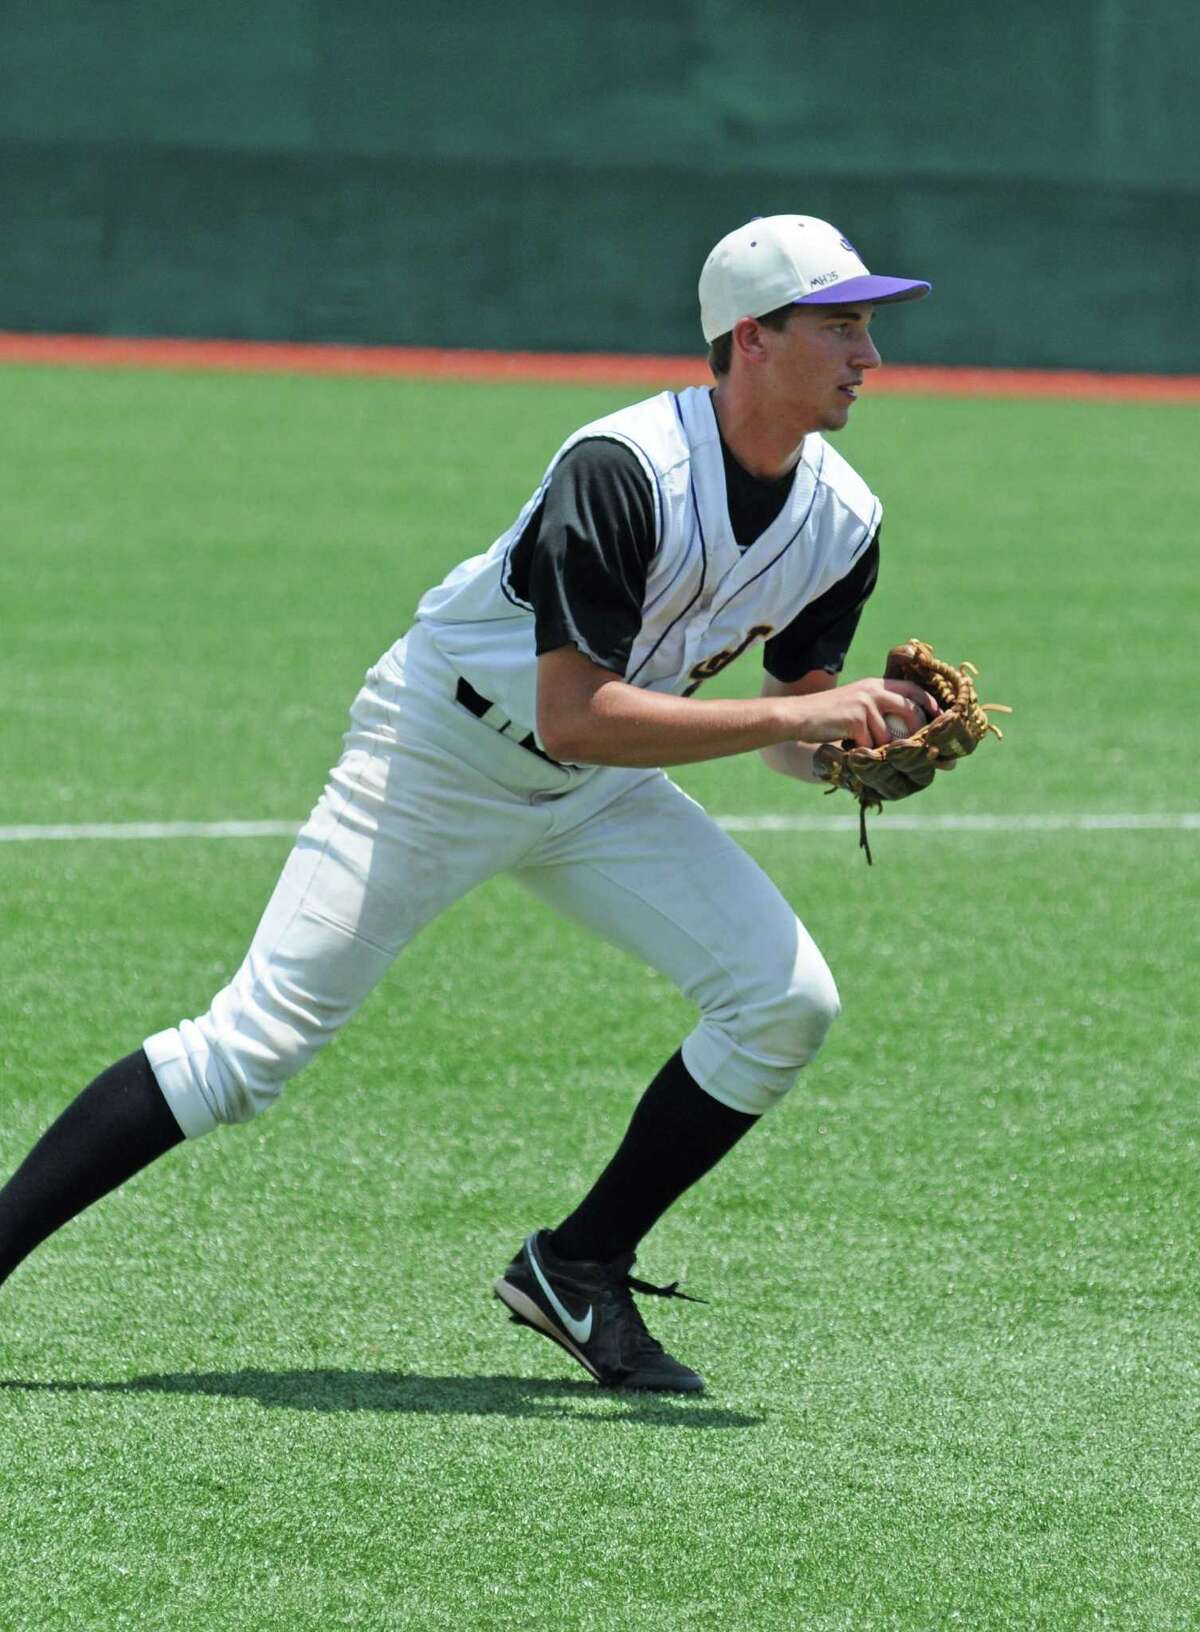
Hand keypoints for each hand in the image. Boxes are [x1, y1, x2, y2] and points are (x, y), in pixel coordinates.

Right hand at [791, 677, 939, 748]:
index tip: (940, 718)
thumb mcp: (857, 704)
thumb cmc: (828, 716)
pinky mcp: (855, 719)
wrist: (798, 716)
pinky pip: (871, 744)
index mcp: (876, 684)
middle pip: (911, 710)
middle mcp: (874, 690)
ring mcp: (865, 704)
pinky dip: (863, 752)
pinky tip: (849, 748)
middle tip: (919, 747)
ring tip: (862, 747)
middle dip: (918, 731)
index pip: (913, 690)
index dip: (929, 704)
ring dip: (879, 748)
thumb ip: (880, 712)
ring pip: (889, 736)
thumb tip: (908, 732)